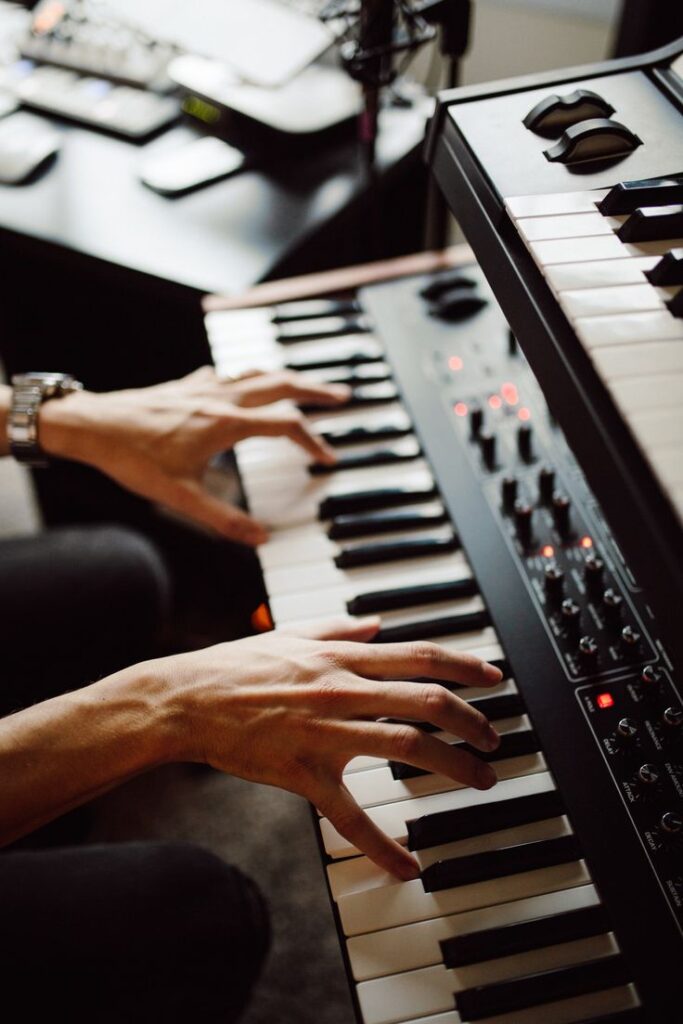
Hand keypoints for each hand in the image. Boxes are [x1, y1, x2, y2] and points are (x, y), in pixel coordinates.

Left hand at [40, 367, 349, 544]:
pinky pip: (229, 374)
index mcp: (225, 425)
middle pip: (281, 384)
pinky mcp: (187, 385)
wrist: (92, 426)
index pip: (286, 426)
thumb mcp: (179, 498)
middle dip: (315, 390)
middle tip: (342, 397)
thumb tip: (260, 538)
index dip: (313, 443)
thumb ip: (223, 519)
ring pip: (257, 373)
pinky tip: (244, 386)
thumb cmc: (131, 458)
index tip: (328, 459)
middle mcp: (220, 399)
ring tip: (305, 386)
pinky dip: (249, 378)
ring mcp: (204, 387)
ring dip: (287, 378)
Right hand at [160, 616, 502, 879]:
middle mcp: (341, 690)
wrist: (186, 700)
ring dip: (453, 764)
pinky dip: (382, 845)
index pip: (418, 656)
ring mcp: (324, 733)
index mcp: (341, 658)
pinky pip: (349, 815)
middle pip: (426, 701)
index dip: (464, 666)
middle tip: (493, 738)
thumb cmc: (237, 666)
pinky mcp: (302, 774)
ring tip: (479, 779)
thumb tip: (374, 624)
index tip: (493, 678)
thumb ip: (338, 629)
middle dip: (470, 720)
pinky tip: (408, 867)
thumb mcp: (291, 635)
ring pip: (406, 746)